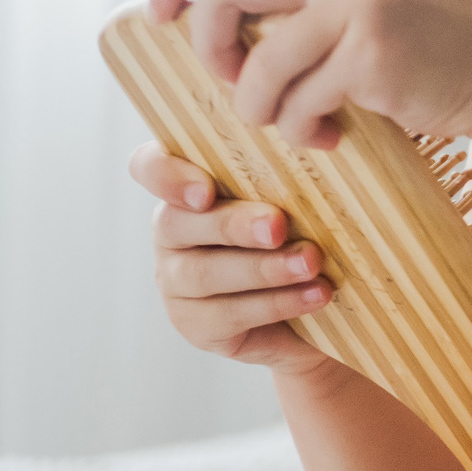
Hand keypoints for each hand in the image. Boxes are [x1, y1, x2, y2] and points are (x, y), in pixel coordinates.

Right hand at [129, 141, 340, 377]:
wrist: (312, 302)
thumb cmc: (301, 230)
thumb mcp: (294, 197)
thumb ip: (287, 176)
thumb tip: (322, 145)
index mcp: (188, 187)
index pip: (149, 167)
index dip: (165, 175)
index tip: (205, 191)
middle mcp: (171, 232)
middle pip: (178, 224)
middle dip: (233, 225)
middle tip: (278, 225)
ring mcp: (176, 282)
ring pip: (204, 273)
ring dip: (264, 268)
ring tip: (311, 263)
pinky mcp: (195, 325)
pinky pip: (228, 314)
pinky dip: (277, 303)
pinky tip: (315, 294)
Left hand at [148, 0, 471, 149]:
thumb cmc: (431, 36)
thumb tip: (214, 16)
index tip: (160, 16)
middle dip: (208, 45)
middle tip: (227, 82)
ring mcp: (358, 2)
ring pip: (258, 62)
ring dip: (257, 106)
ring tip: (290, 123)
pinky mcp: (373, 54)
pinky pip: (299, 104)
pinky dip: (302, 130)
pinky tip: (330, 135)